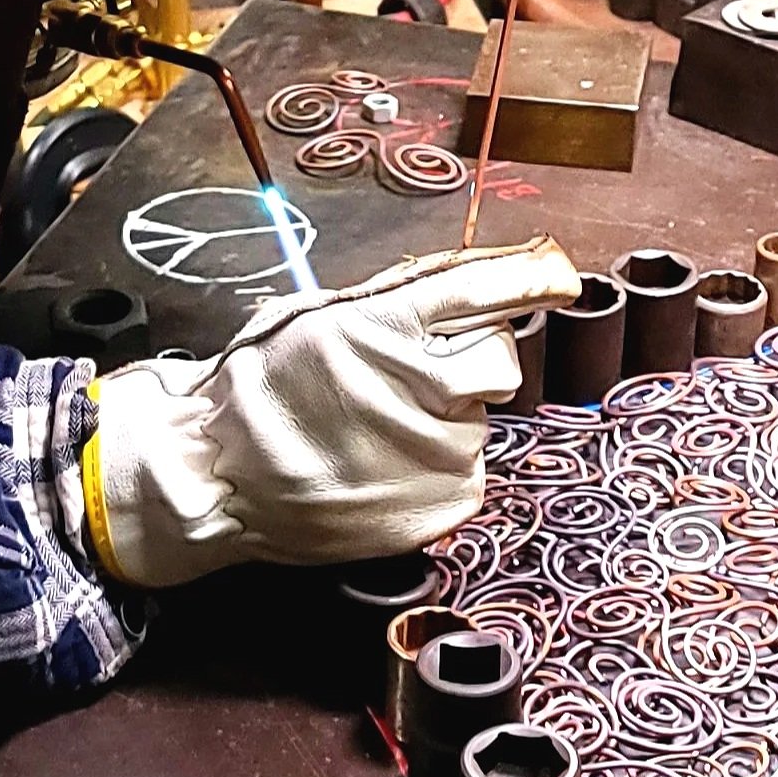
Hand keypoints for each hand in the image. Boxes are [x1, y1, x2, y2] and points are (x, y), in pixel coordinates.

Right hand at [82, 238, 579, 587]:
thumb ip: (393, 301)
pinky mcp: (445, 501)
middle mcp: (425, 386)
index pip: (488, 289)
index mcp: (388, 326)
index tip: (558, 274)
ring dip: (444, 417)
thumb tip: (465, 281)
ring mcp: (439, 451)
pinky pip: (466, 469)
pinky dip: (436, 466)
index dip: (534, 278)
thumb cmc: (259, 390)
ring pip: (479, 417)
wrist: (219, 479)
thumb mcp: (316, 316)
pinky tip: (382, 466)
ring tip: (377, 430)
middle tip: (415, 374)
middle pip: (499, 357)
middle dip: (469, 358)